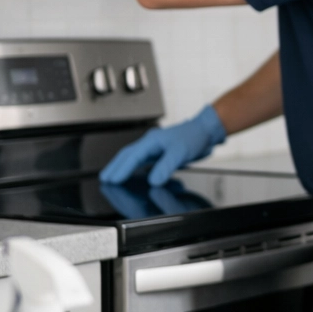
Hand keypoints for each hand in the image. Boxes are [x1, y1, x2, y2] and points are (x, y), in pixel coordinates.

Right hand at [99, 105, 226, 186]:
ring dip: (124, 167)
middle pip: (128, 156)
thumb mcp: (180, 153)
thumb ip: (166, 167)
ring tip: (114, 177)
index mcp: (152, 141)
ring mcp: (156, 148)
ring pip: (135, 158)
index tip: (111, 180)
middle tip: (105, 179)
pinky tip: (136, 175)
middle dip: (115, 167)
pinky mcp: (163, 153)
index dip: (120, 169)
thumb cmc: (195, 136)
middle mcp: (151, 144)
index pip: (132, 157)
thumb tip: (153, 181)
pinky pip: (145, 161)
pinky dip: (137, 168)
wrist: (208, 131)